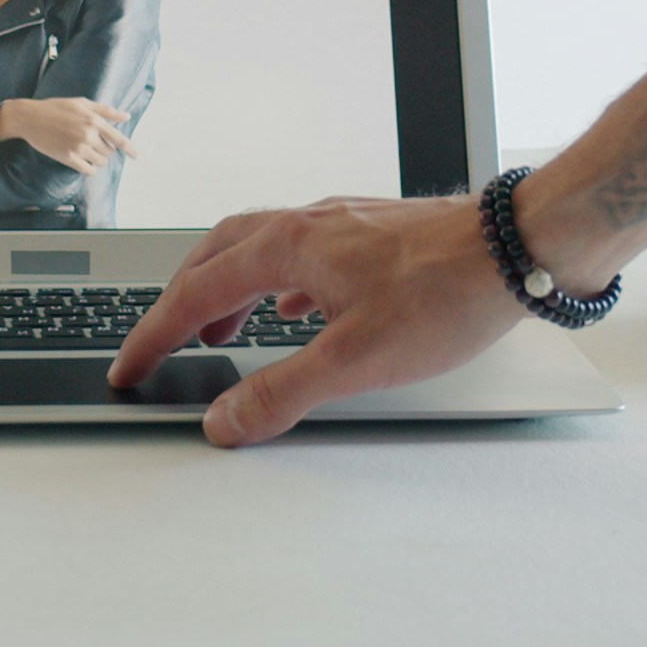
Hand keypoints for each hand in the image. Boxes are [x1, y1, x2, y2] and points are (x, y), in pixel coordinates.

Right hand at [0, 97, 134, 174]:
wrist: (30, 118)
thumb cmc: (56, 108)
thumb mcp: (82, 103)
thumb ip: (106, 111)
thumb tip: (126, 116)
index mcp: (94, 120)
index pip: (119, 139)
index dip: (131, 150)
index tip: (139, 158)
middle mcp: (88, 135)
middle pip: (109, 152)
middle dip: (105, 150)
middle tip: (92, 142)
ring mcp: (78, 148)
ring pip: (100, 162)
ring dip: (96, 158)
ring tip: (84, 149)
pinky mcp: (68, 158)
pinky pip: (88, 170)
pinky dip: (88, 167)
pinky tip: (81, 160)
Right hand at [105, 193, 527, 445]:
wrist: (517, 247)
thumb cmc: (446, 293)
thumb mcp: (355, 361)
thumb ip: (282, 392)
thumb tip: (224, 422)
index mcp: (287, 248)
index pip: (195, 293)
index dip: (154, 335)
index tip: (129, 368)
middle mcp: (307, 225)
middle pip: (216, 256)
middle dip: (179, 302)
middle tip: (159, 343)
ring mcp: (340, 224)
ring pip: (259, 250)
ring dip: (227, 289)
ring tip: (219, 329)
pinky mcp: (371, 233)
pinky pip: (301, 253)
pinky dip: (276, 283)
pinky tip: (296, 309)